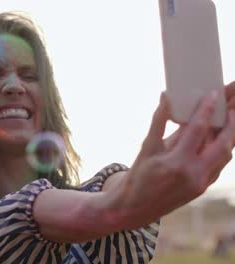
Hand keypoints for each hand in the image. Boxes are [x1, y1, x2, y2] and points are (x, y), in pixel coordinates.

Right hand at [116, 89, 234, 228]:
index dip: (208, 110)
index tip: (215, 93)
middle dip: (232, 121)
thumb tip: (165, 97)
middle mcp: (194, 174)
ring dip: (230, 135)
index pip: (199, 130)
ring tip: (229, 117)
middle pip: (224, 143)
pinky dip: (222, 148)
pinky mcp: (203, 188)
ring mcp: (201, 183)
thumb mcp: (146, 148)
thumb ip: (158, 121)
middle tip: (233, 103)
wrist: (135, 207)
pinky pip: (220, 164)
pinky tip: (218, 137)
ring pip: (226, 155)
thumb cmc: (138, 176)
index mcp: (177, 162)